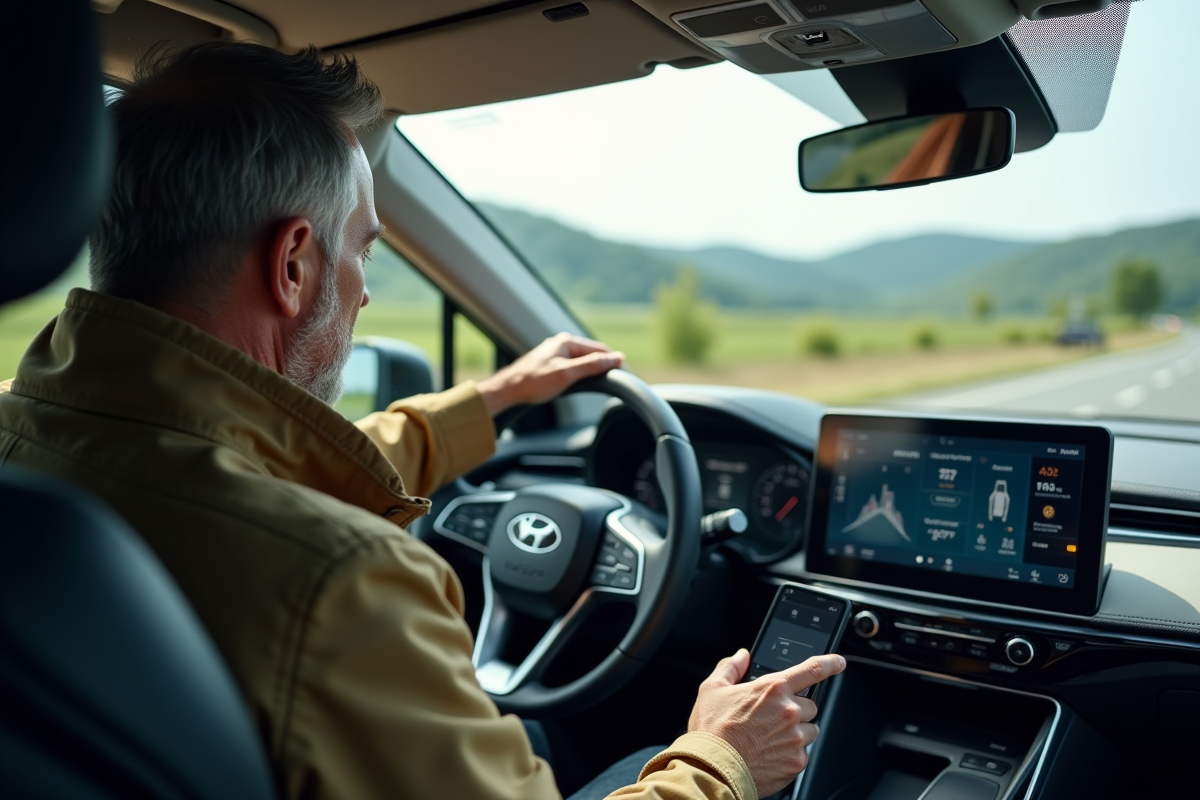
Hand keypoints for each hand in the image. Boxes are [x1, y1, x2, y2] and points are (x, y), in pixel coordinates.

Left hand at [477, 333, 624, 415]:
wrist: (508, 390)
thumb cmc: (534, 382)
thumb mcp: (568, 374)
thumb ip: (593, 365)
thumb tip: (617, 358)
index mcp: (566, 341)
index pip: (599, 349)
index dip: (612, 361)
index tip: (625, 373)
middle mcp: (561, 344)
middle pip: (591, 355)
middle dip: (602, 367)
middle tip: (614, 382)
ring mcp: (554, 354)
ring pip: (581, 362)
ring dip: (590, 372)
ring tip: (598, 384)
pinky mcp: (549, 365)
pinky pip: (572, 368)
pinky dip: (580, 376)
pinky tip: (579, 385)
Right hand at [687, 649, 845, 796]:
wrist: (712, 769)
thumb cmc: (712, 730)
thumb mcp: (712, 689)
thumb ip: (730, 667)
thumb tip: (741, 656)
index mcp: (773, 688)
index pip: (812, 669)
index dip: (830, 663)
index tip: (838, 662)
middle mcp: (789, 711)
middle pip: (810, 705)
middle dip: (795, 710)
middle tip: (772, 719)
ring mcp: (795, 738)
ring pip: (809, 730)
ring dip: (796, 732)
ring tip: (769, 738)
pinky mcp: (796, 762)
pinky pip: (803, 754)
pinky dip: (790, 754)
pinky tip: (769, 754)